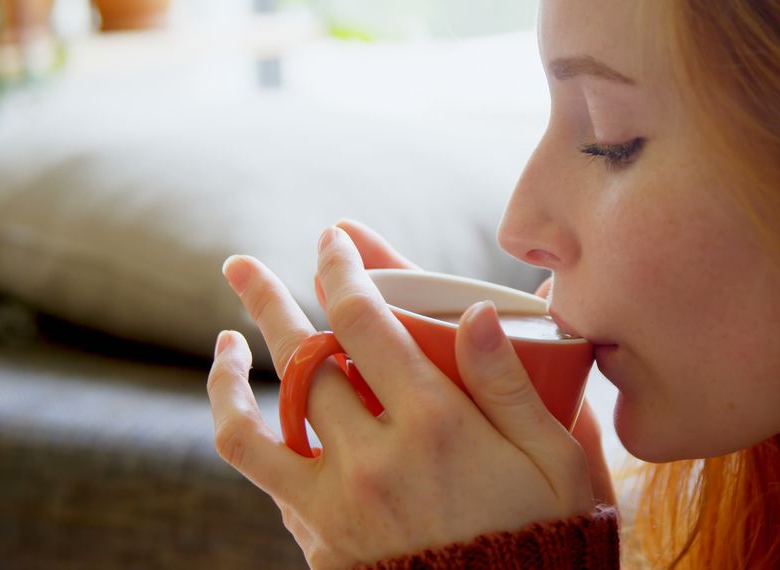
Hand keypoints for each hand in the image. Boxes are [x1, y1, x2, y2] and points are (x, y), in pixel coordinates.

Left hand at [208, 223, 595, 567]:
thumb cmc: (544, 538)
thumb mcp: (555, 461)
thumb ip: (510, 385)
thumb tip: (476, 312)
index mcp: (436, 425)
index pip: (364, 321)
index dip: (340, 269)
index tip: (330, 240)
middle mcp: (373, 460)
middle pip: (299, 359)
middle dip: (267, 301)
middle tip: (240, 267)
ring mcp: (336, 505)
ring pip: (254, 427)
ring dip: (228, 378)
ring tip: (224, 344)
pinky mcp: (321, 543)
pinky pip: (272, 485)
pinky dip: (262, 446)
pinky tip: (268, 423)